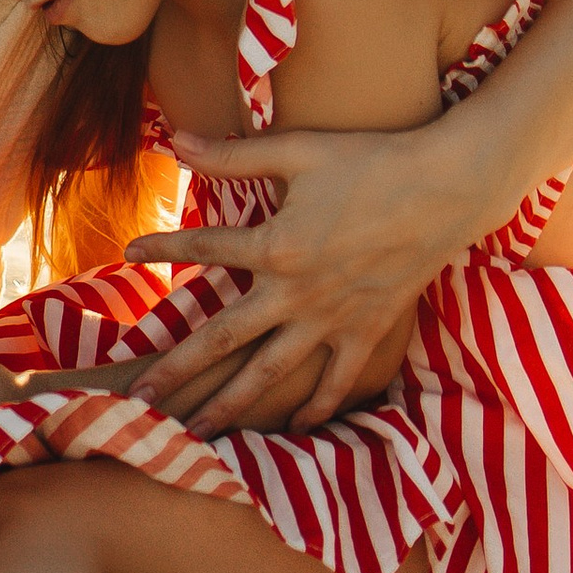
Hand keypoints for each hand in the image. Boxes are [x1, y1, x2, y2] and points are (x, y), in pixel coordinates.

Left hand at [123, 122, 495, 435]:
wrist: (446, 189)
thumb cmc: (370, 160)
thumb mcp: (297, 151)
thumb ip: (233, 155)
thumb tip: (174, 140)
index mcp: (275, 245)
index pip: (203, 248)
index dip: (161, 247)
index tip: (126, 252)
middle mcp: (296, 292)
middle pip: (222, 339)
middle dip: (176, 371)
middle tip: (137, 401)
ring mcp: (333, 318)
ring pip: (270, 373)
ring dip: (230, 405)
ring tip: (197, 432)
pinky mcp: (368, 330)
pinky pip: (336, 380)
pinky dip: (316, 407)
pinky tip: (294, 427)